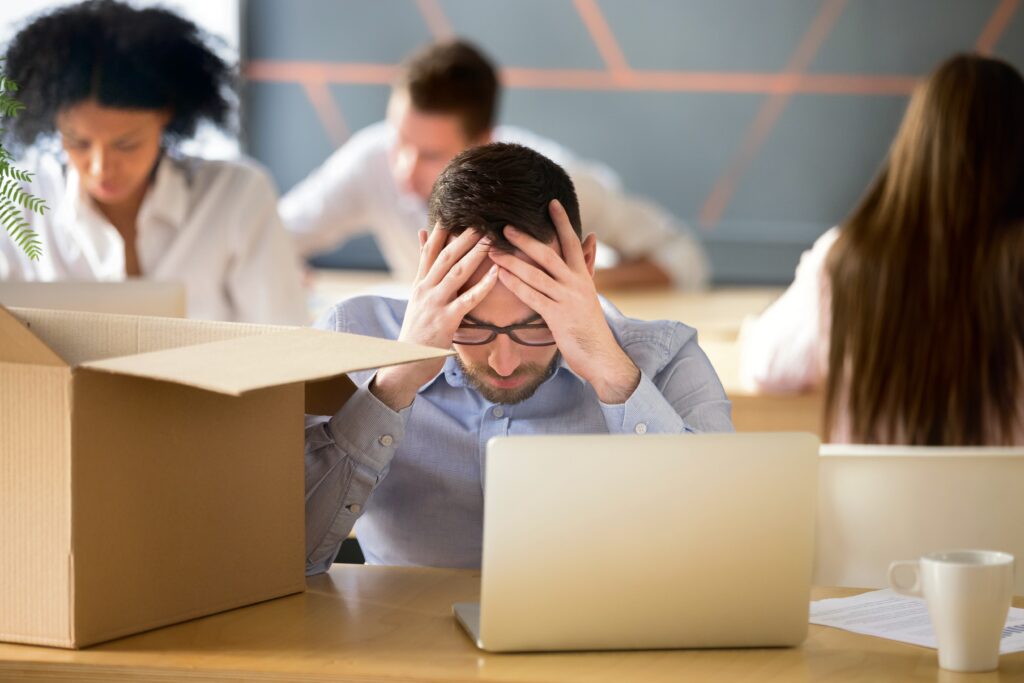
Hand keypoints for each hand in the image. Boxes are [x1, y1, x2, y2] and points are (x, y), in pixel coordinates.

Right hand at [372, 225, 497, 409]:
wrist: (405, 363)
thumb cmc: (416, 331)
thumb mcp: (417, 297)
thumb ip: (424, 267)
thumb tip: (423, 234)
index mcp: (420, 283)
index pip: (431, 249)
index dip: (443, 228)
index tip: (457, 209)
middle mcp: (426, 289)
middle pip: (446, 255)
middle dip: (464, 235)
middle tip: (482, 216)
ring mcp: (435, 304)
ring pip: (456, 272)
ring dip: (474, 253)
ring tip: (491, 237)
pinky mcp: (446, 321)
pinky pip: (467, 300)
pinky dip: (483, 286)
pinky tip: (497, 274)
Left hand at [489, 200, 640, 403]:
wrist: (601, 356)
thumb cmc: (590, 324)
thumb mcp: (590, 290)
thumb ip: (586, 264)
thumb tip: (591, 236)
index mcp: (583, 276)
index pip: (572, 242)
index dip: (562, 222)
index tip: (551, 202)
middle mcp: (576, 284)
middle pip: (549, 255)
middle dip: (526, 239)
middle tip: (505, 226)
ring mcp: (567, 300)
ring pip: (536, 275)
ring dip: (512, 261)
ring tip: (492, 251)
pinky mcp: (558, 317)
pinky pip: (533, 297)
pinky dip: (516, 285)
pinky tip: (500, 276)